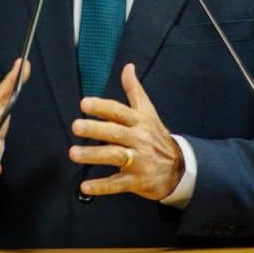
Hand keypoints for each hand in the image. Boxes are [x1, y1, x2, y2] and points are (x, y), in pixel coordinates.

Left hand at [69, 63, 184, 200]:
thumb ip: (134, 89)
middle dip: (95, 129)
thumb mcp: (148, 111)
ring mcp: (139, 160)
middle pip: (116, 132)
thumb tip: (127, 67)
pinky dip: (101, 186)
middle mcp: (139, 139)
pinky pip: (118, 183)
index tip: (84, 104)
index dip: (102, 107)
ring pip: (115, 156)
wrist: (179, 167)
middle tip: (76, 126)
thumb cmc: (156, 136)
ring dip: (94, 155)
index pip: (119, 111)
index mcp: (139, 121)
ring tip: (74, 153)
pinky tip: (85, 185)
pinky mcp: (137, 181)